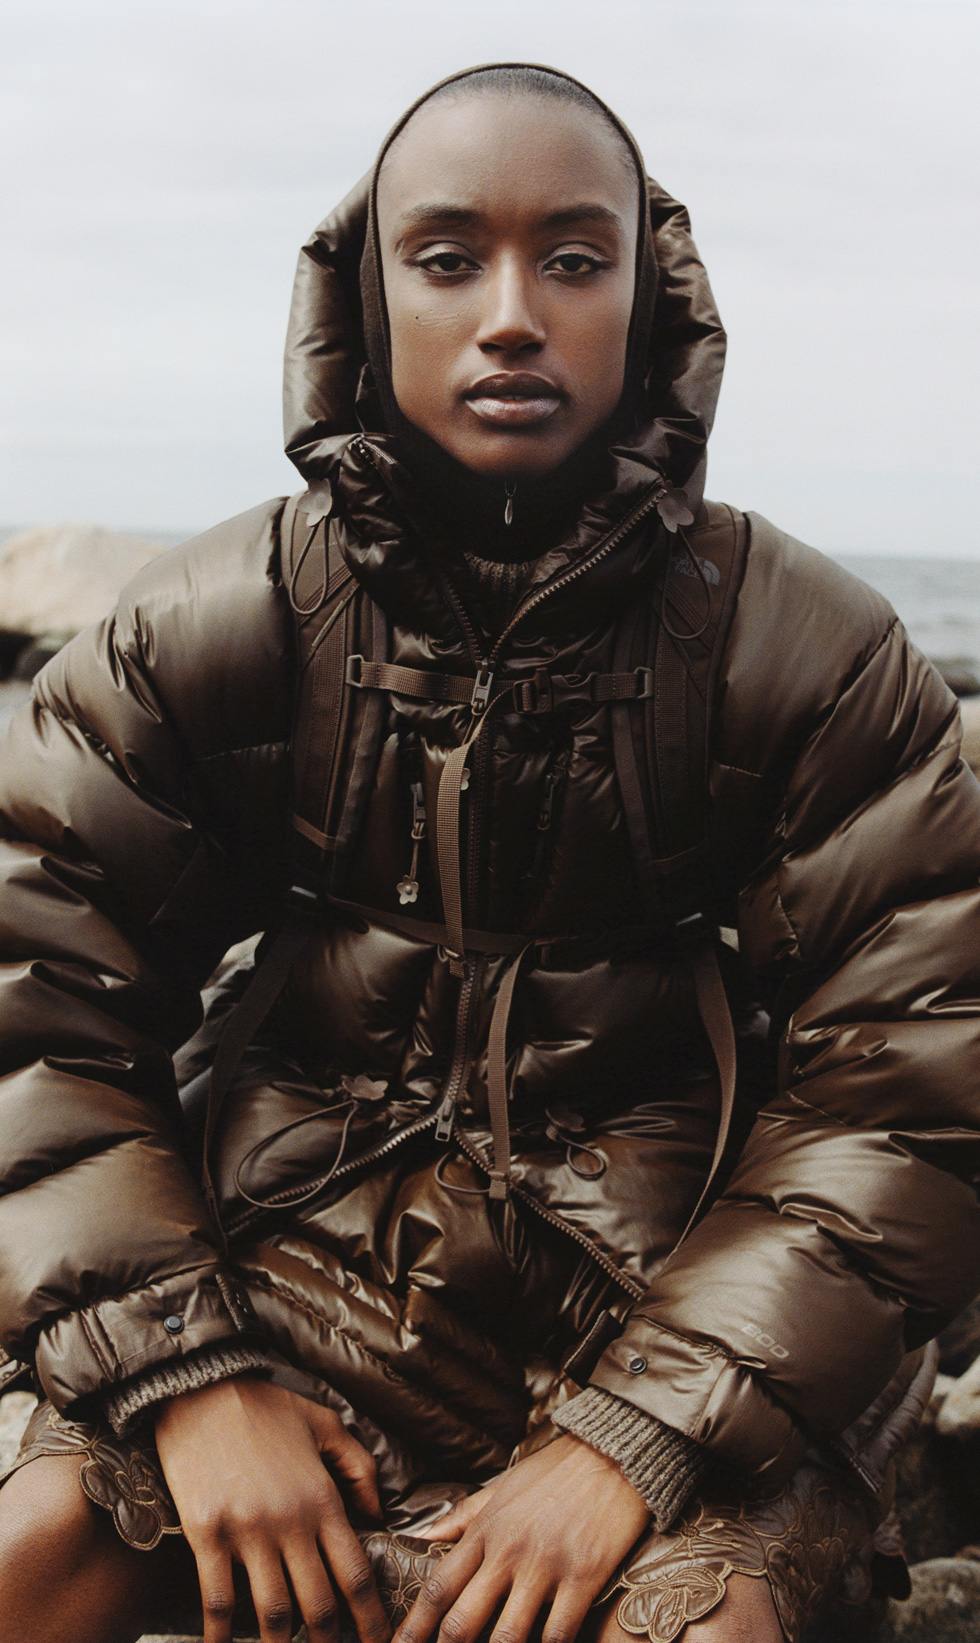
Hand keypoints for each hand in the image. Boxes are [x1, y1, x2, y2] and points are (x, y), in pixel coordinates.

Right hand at [154, 1375, 390, 1642]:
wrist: (202, 1390)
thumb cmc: (265, 1407)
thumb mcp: (326, 1425)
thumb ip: (359, 1469)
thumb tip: (378, 1516)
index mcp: (323, 1499)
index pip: (355, 1573)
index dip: (371, 1618)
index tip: (379, 1641)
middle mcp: (290, 1522)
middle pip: (319, 1605)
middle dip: (331, 1642)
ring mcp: (248, 1532)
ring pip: (273, 1611)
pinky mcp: (208, 1534)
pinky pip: (218, 1600)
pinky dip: (222, 1634)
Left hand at [394, 1434, 649, 1642]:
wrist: (613, 1451)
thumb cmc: (555, 1472)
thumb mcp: (501, 1487)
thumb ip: (462, 1517)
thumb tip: (421, 1536)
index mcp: (485, 1531)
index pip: (439, 1588)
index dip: (414, 1627)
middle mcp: (508, 1552)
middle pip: (462, 1622)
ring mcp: (545, 1565)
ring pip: (507, 1636)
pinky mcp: (583, 1575)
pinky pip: (558, 1632)